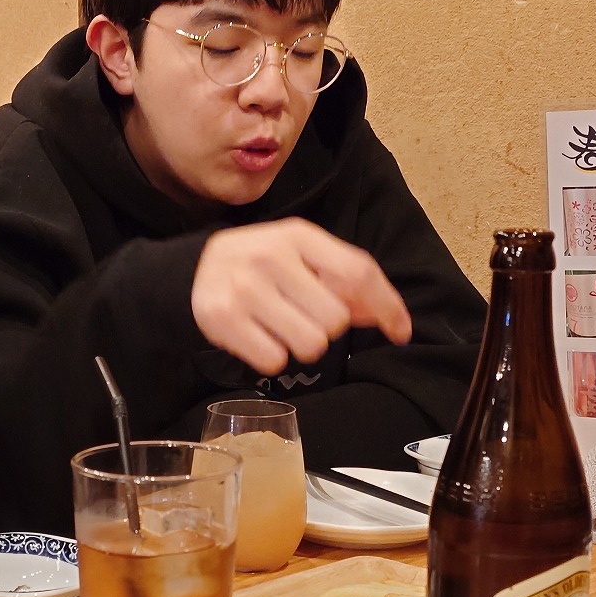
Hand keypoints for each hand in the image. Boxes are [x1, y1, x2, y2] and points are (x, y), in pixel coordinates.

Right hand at [191, 219, 411, 373]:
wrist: (194, 269)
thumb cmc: (262, 266)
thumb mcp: (302, 258)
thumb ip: (346, 281)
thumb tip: (391, 318)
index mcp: (298, 235)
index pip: (358, 272)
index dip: (387, 306)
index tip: (400, 333)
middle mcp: (271, 256)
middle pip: (337, 319)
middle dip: (329, 327)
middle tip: (306, 318)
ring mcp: (244, 287)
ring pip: (310, 344)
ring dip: (302, 346)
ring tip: (283, 328)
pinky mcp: (222, 317)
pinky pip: (275, 360)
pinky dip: (273, 357)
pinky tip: (260, 337)